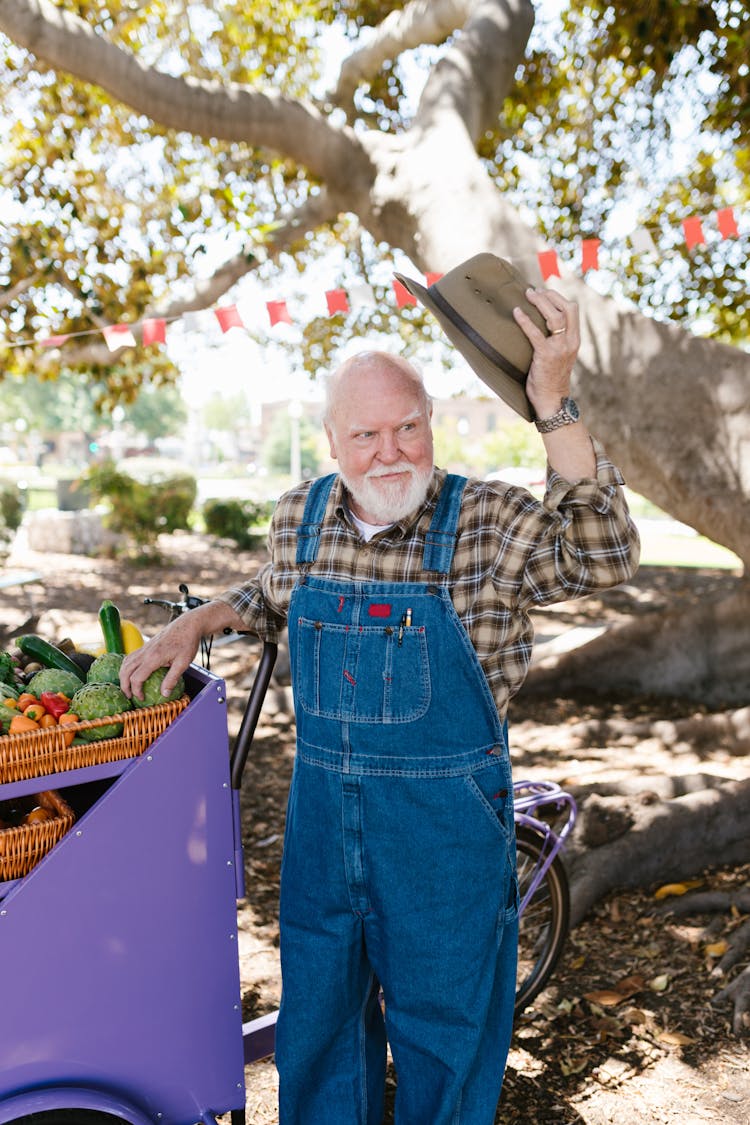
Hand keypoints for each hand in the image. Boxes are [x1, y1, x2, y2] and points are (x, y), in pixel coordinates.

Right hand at [119, 613, 202, 700]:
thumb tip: (164, 695)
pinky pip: (130, 657)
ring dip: (123, 676)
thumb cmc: (188, 643)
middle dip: (124, 685)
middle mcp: (145, 652)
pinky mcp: (146, 645)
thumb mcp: (183, 663)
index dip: (136, 691)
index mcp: (153, 658)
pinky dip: (127, 666)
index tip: (142, 699)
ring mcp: (144, 648)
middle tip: (129, 696)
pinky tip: (132, 672)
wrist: (188, 624)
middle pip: (126, 671)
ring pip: (125, 663)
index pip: (136, 678)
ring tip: (128, 687)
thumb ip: (172, 679)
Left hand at [513, 287, 579, 418]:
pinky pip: (535, 333)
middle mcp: (570, 341)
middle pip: (567, 308)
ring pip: (555, 317)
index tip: (544, 292)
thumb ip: (557, 340)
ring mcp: (560, 348)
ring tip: (527, 295)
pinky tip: (517, 312)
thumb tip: (540, 325)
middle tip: (533, 291)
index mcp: (575, 340)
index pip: (573, 310)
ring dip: (540, 302)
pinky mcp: (546, 355)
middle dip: (550, 296)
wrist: (551, 399)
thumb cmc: (551, 378)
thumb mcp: (559, 355)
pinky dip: (525, 320)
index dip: (558, 297)